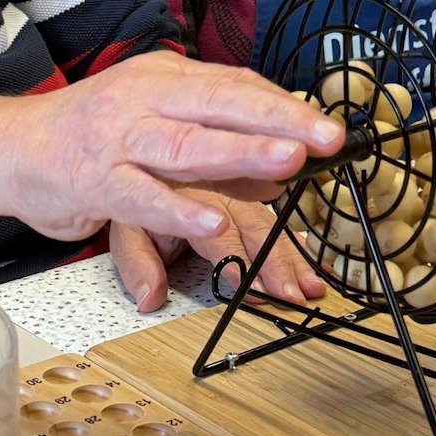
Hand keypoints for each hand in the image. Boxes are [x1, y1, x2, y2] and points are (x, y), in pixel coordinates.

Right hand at [0, 51, 342, 244]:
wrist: (9, 147)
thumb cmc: (89, 135)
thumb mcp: (154, 119)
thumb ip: (214, 138)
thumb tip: (283, 161)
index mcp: (162, 78)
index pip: (233, 85)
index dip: (283, 105)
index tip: (327, 126)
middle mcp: (142, 99)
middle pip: (220, 104)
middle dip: (277, 120)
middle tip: (326, 137)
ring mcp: (117, 139)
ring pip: (186, 145)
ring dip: (240, 152)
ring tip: (286, 162)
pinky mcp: (93, 181)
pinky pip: (141, 198)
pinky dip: (177, 212)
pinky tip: (210, 224)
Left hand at [109, 190, 327, 312]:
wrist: (134, 137)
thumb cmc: (128, 186)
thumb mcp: (123, 225)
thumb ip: (138, 262)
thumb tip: (150, 298)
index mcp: (184, 193)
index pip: (214, 235)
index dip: (236, 263)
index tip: (255, 290)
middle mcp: (214, 185)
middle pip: (252, 227)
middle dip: (277, 260)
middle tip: (297, 292)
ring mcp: (234, 183)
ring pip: (268, 218)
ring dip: (292, 255)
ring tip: (312, 286)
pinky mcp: (246, 182)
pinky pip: (277, 204)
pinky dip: (294, 232)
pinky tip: (309, 250)